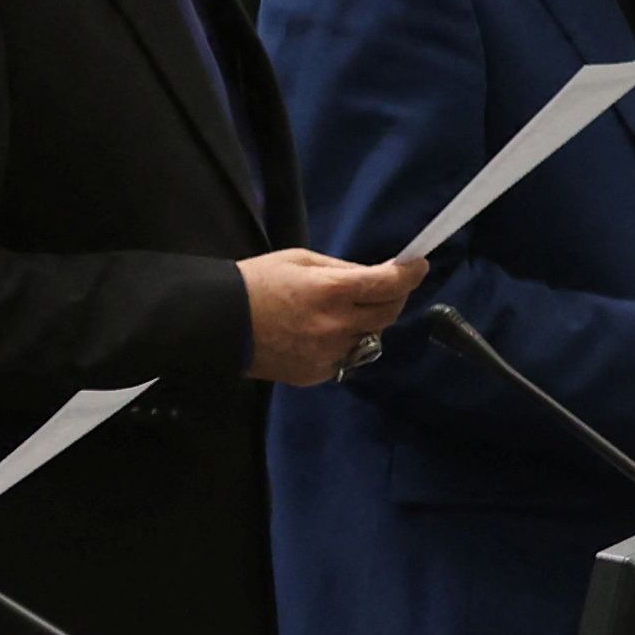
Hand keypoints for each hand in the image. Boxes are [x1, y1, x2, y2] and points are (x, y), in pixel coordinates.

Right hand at [244, 246, 417, 384]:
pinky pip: (346, 357)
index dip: (411, 273)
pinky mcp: (316, 374)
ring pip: (370, 337)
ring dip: (367, 322)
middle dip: (394, 297)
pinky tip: (322, 332)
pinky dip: (345, 343)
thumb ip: (342, 270)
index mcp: (332, 292)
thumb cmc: (257, 282)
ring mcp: (327, 354)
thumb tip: (373, 275)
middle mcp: (336, 326)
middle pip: (389, 313)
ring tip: (345, 310)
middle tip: (386, 286)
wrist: (216, 324)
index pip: (389, 285)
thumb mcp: (302, 260)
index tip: (418, 265)